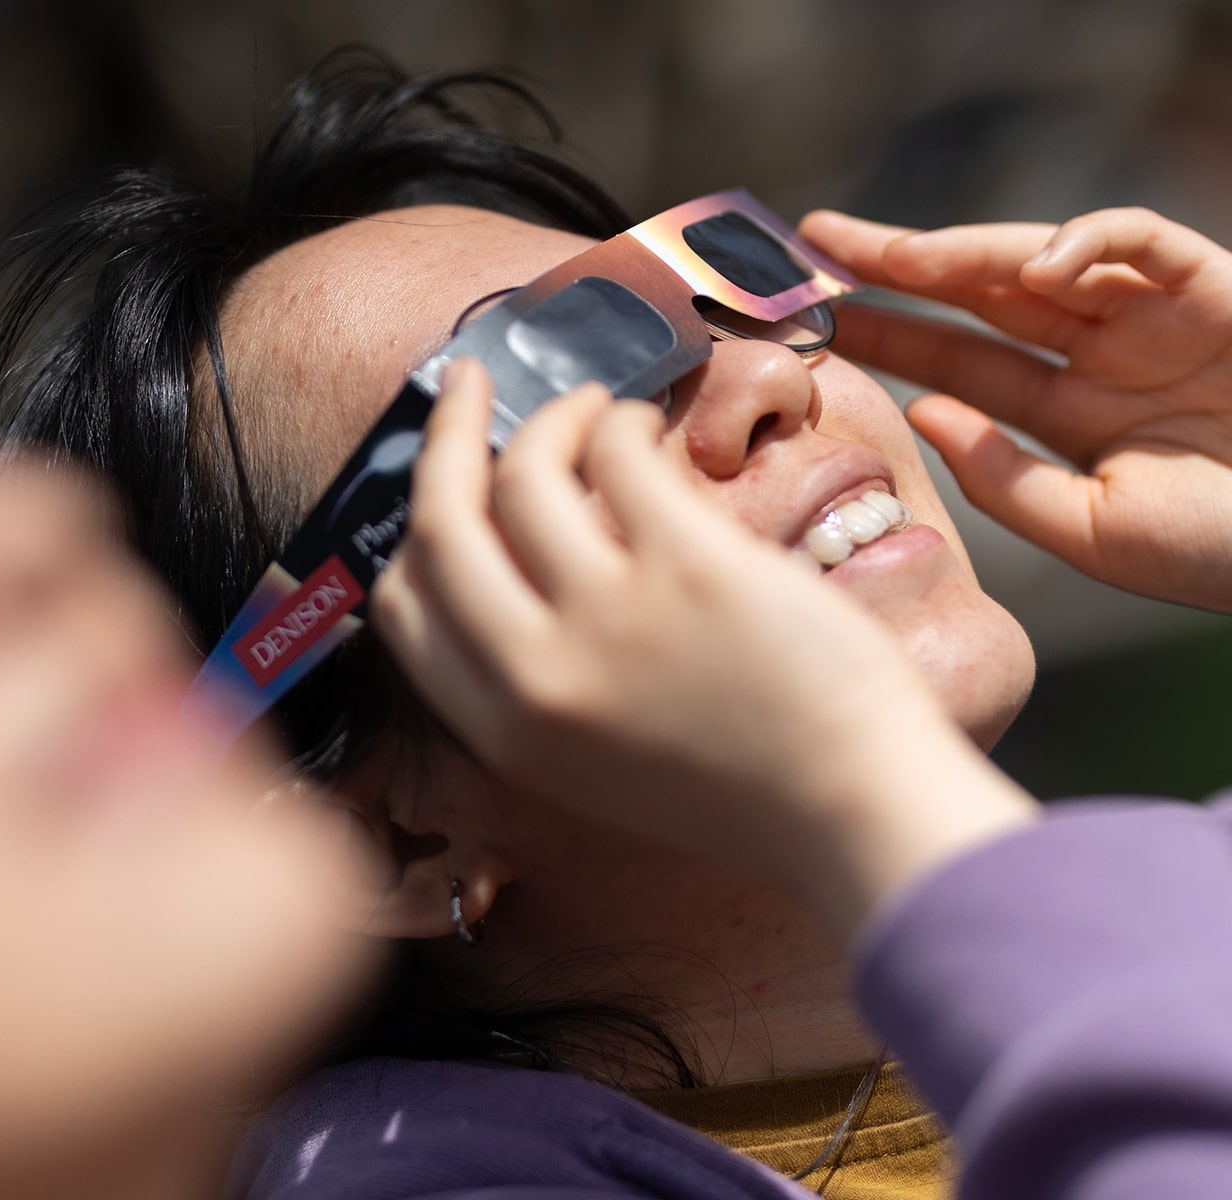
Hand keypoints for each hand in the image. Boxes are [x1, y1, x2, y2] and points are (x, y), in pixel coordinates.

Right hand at [371, 359, 1035, 936]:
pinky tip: (644, 426)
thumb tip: (504, 564)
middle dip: (444, 435)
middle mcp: (538, 673)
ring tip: (590, 408)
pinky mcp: (691, 564)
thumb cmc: (739, 787)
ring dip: (551, 416)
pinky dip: (620, 420)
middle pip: (442, 521)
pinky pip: (620, 454)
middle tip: (465, 383)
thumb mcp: (587, 760)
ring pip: (526, 470)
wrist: (854, 811)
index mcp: (506, 728)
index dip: (413, 535)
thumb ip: (530, 683)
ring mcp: (611, 615)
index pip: (405, 607)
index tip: (443, 487)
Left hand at [802, 206, 1231, 611]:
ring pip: (1039, 257)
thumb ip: (1006, 477)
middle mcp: (1100, 356)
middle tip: (816, 243)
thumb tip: (925, 412)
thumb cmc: (1224, 549)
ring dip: (960, 247)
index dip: (886, 334)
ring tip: (885, 251)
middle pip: (977, 296)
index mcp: (1067, 414)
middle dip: (898, 266)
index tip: (807, 318)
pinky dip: (1086, 239)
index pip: (954, 363)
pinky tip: (1032, 267)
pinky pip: (1140, 242)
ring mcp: (1152, 318)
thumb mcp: (1092, 531)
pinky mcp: (1212, 288)